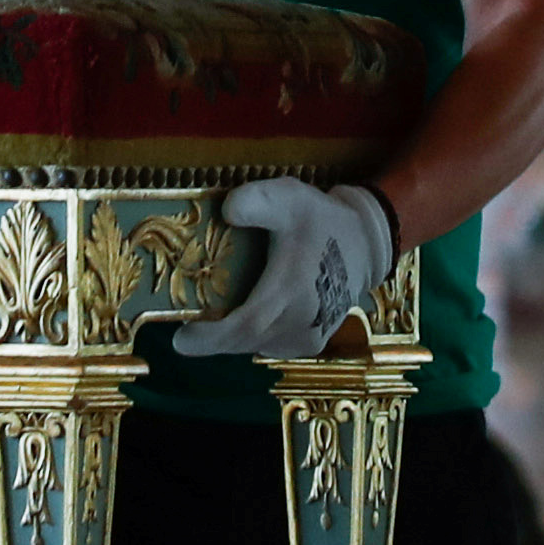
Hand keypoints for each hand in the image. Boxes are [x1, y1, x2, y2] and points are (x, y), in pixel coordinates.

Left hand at [169, 178, 396, 358]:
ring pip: (256, 346)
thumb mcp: (289, 197)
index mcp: (293, 289)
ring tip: (211, 318)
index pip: (247, 325)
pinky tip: (243, 317)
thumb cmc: (321, 220)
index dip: (211, 337)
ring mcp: (309, 337)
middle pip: (245, 340)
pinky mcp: (311, 344)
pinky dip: (251, 337)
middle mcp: (302, 321)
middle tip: (186, 324)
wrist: (363, 244)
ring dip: (231, 336)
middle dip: (212, 337)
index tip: (179, 337)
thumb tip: (225, 211)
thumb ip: (256, 200)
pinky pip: (270, 346)